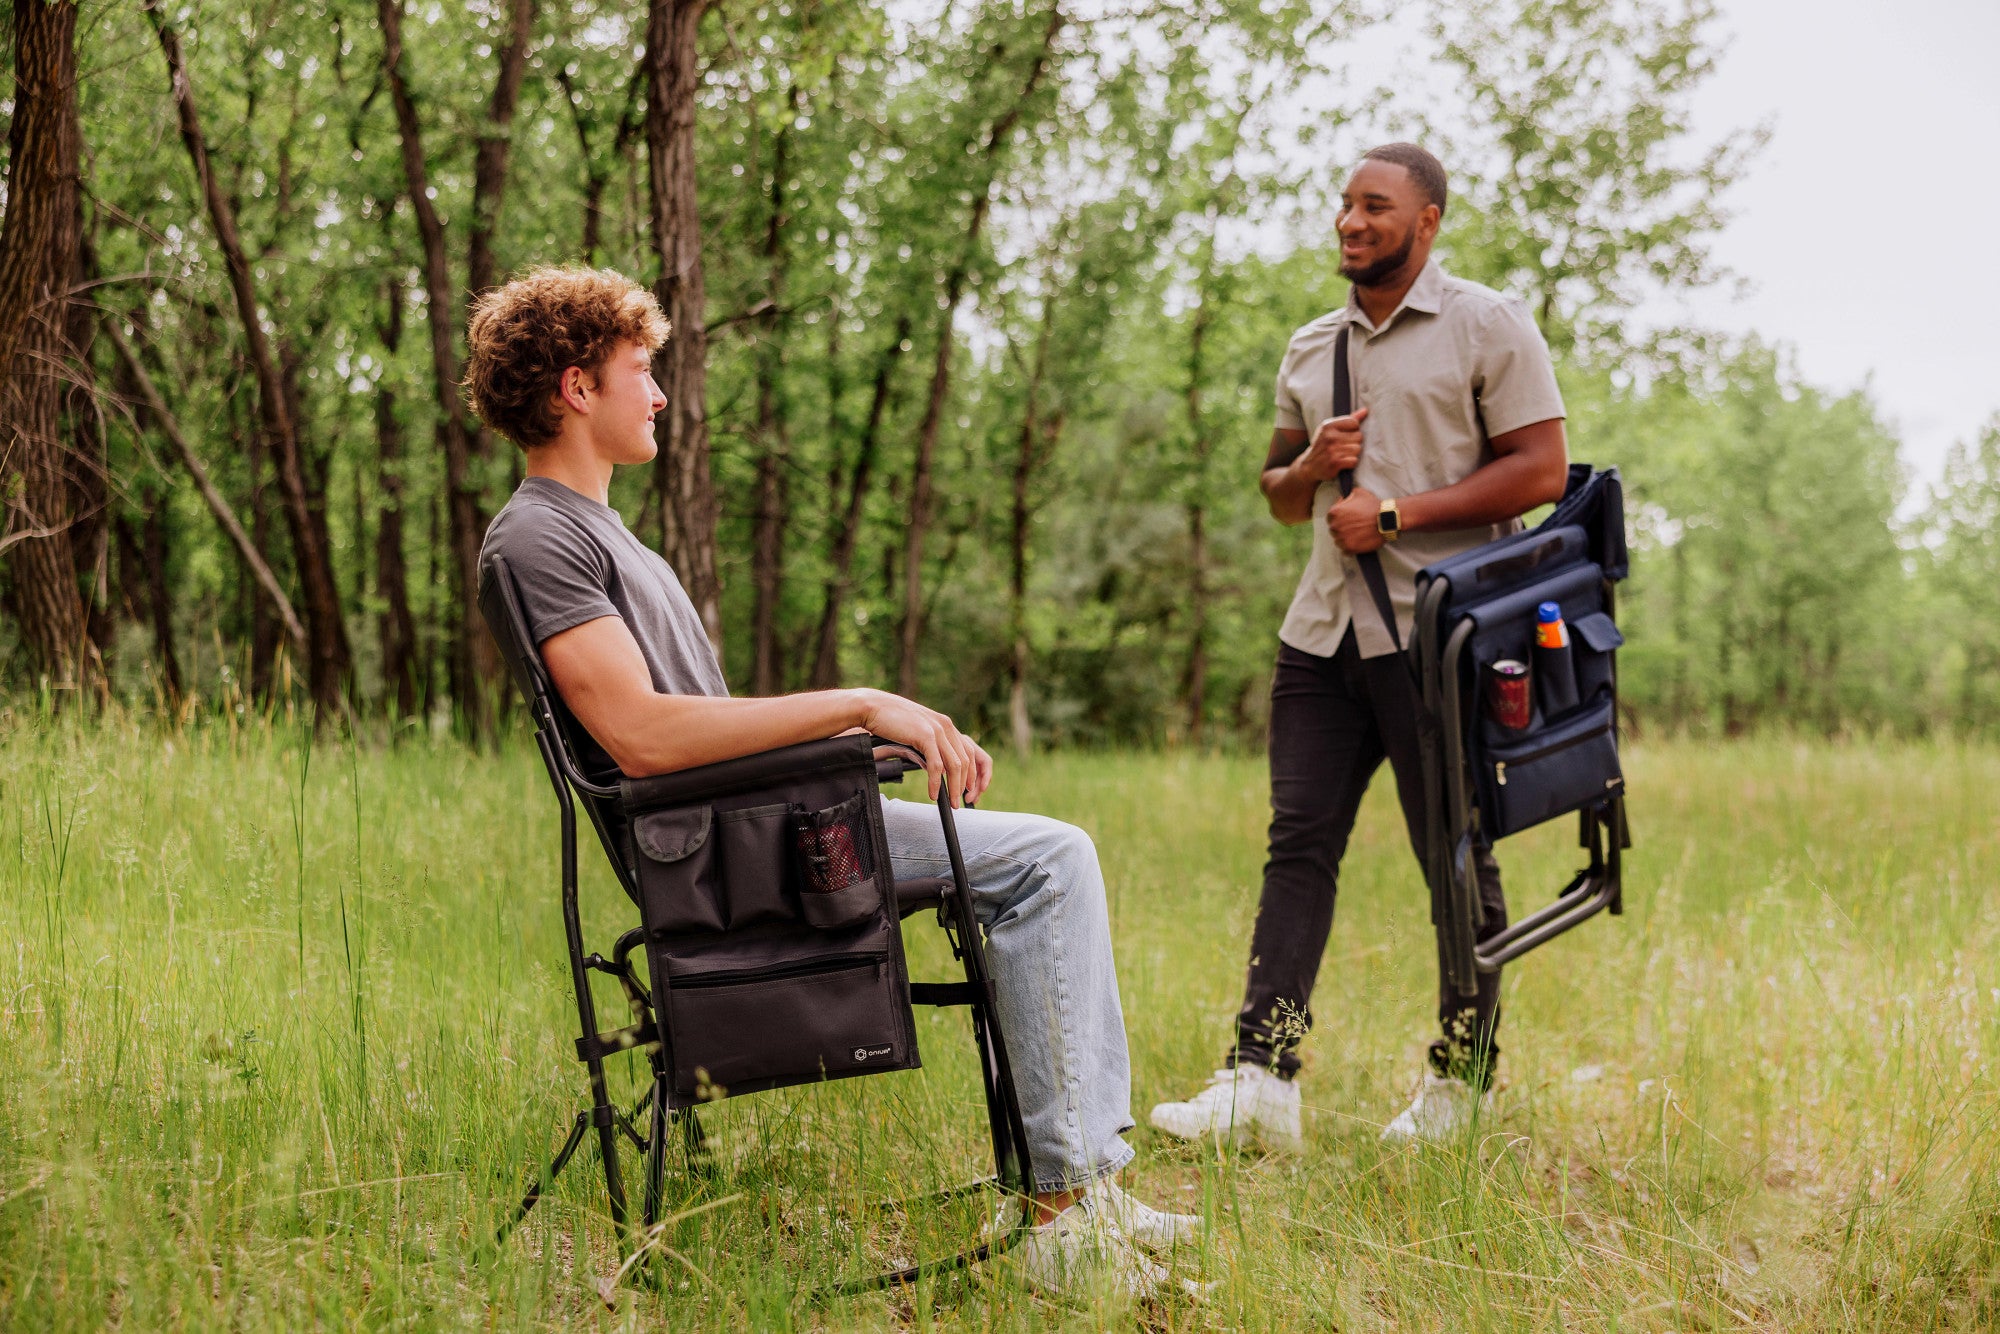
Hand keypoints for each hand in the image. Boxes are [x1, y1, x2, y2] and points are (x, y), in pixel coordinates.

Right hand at [854, 689, 982, 806]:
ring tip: (951, 802)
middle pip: (965, 760)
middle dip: (965, 784)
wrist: (874, 707)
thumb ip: (930, 748)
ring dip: (955, 787)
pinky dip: (936, 783)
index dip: (972, 773)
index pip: (969, 752)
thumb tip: (937, 769)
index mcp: (946, 725)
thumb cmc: (891, 721)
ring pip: (955, 765)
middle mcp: (946, 726)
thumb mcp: (918, 733)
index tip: (967, 788)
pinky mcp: (925, 736)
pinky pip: (936, 765)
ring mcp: (937, 730)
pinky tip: (933, 794)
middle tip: (959, 802)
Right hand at [1293, 406, 1367, 483]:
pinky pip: (1354, 461)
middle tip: (1344, 447)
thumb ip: (1349, 419)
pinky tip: (1342, 463)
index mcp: (1328, 425)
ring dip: (1353, 454)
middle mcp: (1329, 436)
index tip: (1345, 436)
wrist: (1308, 466)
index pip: (1354, 423)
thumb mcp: (1331, 430)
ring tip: (1343, 455)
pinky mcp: (1334, 463)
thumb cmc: (1324, 445)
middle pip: (1358, 436)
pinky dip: (1350, 463)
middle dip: (1354, 443)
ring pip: (1358, 449)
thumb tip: (1365, 410)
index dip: (1353, 430)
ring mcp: (1331, 450)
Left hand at [1329, 484, 1385, 553]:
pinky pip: (1345, 551)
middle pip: (1334, 530)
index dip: (1339, 518)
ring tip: (1357, 535)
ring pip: (1338, 541)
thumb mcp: (1357, 492)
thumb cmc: (1373, 505)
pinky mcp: (1349, 548)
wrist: (1387, 519)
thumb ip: (1346, 497)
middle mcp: (1335, 526)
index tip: (1347, 519)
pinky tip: (1358, 543)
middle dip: (1342, 529)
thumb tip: (1343, 500)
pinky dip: (1350, 549)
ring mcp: (1341, 538)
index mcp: (1334, 512)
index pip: (1330, 518)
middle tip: (1354, 527)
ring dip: (1346, 539)